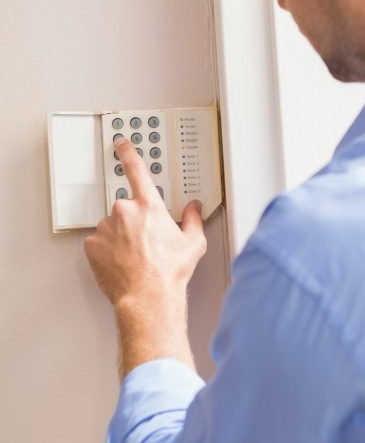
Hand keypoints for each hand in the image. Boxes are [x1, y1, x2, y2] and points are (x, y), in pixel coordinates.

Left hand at [84, 137, 206, 377]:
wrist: (148, 298)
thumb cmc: (169, 273)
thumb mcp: (192, 243)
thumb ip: (192, 219)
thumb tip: (193, 208)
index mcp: (150, 207)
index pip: (137, 171)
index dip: (128, 153)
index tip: (121, 144)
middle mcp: (125, 212)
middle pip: (126, 207)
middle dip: (134, 221)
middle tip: (145, 242)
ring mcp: (106, 228)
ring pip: (111, 225)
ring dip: (120, 236)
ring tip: (134, 256)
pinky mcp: (92, 245)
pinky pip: (99, 242)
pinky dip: (107, 250)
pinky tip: (122, 262)